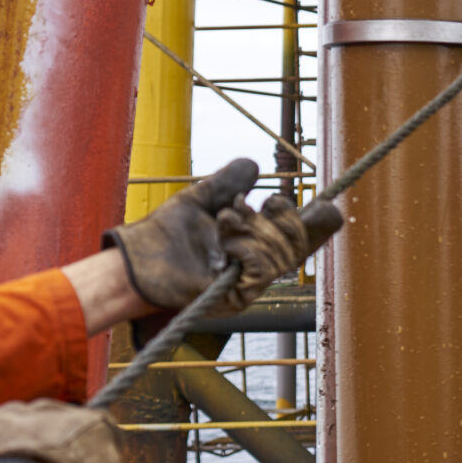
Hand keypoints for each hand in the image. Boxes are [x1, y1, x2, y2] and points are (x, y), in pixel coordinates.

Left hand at [105, 160, 342, 315]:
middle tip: (261, 203)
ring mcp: (248, 285)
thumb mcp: (201, 199)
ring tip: (227, 219)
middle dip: (286, 220)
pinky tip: (227, 240)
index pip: (297, 238)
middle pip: (296, 246)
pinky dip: (248, 247)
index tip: (324, 205)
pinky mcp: (237, 297)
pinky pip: (261, 269)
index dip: (314, 224)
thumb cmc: (164, 235)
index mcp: (253, 247)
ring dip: (256, 230)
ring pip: (280, 256)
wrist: (138, 258)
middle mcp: (256, 269)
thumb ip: (229, 182)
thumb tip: (255, 165)